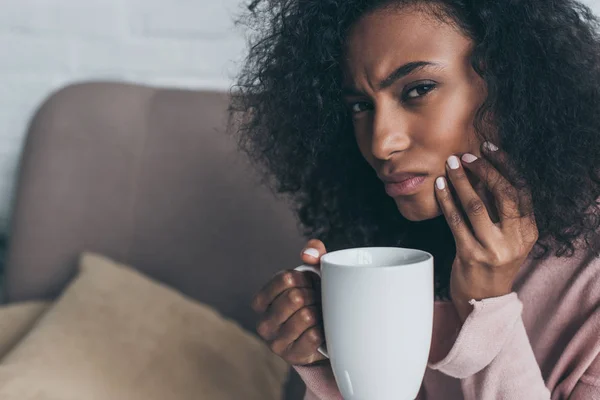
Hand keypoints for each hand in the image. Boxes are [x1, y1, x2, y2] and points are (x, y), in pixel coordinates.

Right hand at [251, 239, 327, 365]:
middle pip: (295, 297)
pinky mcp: (291, 356)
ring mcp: (275, 342)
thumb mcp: (314, 274)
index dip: (304, 278)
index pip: (285, 278)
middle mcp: (263, 322)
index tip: (309, 283)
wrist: (324, 336)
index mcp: (262, 300)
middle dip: (313, 295)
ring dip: (319, 313)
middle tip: (317, 300)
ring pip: (305, 316)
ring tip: (319, 315)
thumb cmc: (315, 300)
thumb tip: (307, 254)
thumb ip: (313, 253)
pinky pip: (314, 335)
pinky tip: (321, 330)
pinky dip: (323, 330)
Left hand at [435, 141, 538, 321]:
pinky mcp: (471, 255)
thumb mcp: (507, 237)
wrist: (483, 301)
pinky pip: (455, 221)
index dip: (505, 165)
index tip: (489, 147)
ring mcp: (493, 248)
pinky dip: (446, 200)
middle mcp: (515, 239)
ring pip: (476, 205)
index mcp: (529, 231)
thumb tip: (484, 170)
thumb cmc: (492, 262)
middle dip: (483, 169)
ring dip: (460, 180)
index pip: (522, 189)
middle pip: (503, 194)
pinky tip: (439, 186)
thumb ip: (501, 209)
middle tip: (465, 155)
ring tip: (449, 164)